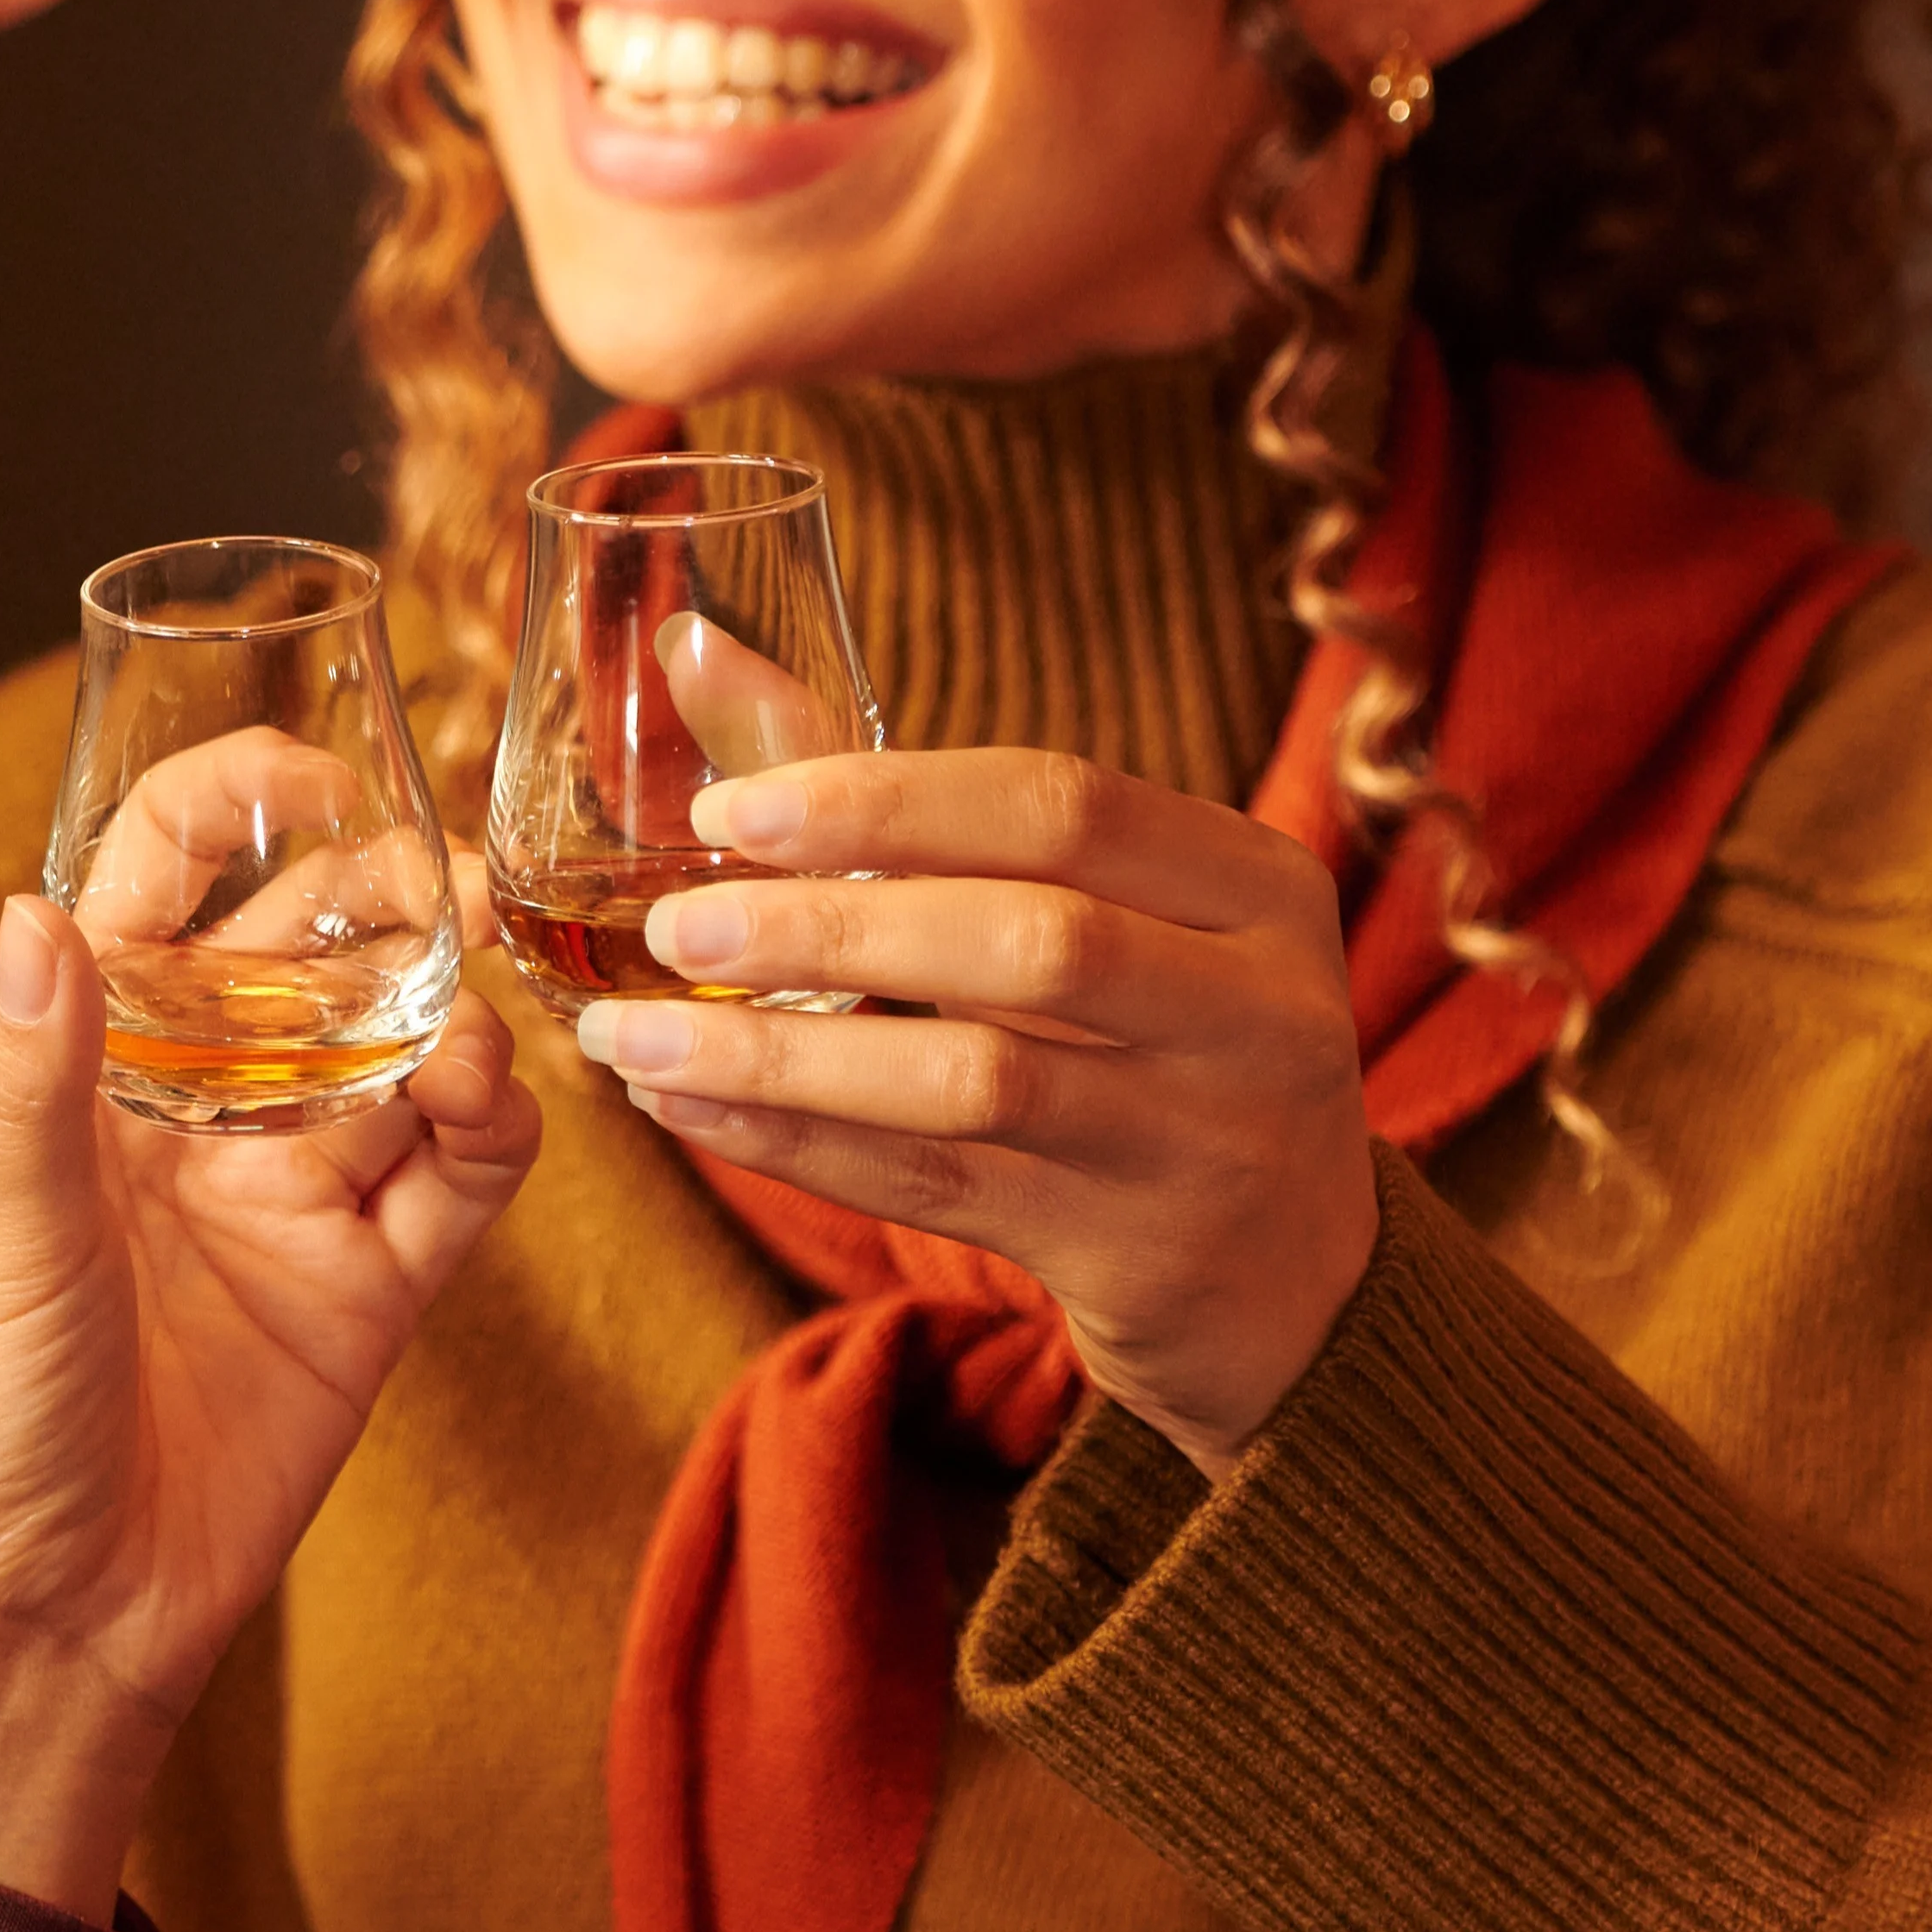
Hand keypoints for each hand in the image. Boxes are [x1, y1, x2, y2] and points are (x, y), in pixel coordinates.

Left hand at [0, 895, 537, 1909]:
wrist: (51, 1623)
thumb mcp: (3, 1235)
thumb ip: (38, 1076)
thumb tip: (35, 908)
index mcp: (86, 1076)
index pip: (157, 893)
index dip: (228, 808)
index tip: (315, 767)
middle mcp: (197, 1117)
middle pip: (307, 957)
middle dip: (376, 899)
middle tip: (439, 879)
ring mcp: (290, 1200)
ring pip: (399, 1056)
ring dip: (445, 1007)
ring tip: (468, 996)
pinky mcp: (368, 1294)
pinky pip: (456, 1186)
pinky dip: (490, 1127)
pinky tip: (486, 1096)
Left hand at [566, 752, 1378, 1472]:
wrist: (1293, 1280)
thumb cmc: (1145, 1046)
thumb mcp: (1090, 912)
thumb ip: (898, 800)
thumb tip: (698, 651)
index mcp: (1252, 883)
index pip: (1064, 805)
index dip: (885, 800)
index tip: (731, 809)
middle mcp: (1256, 1005)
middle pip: (1030, 940)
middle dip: (826, 926)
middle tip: (674, 925)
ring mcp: (1206, 1140)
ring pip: (975, 1082)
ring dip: (784, 1054)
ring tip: (638, 1036)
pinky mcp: (1141, 1253)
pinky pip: (942, 1189)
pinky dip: (801, 1145)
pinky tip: (694, 1109)